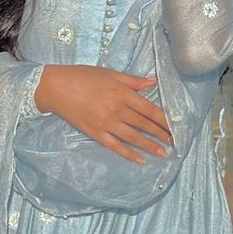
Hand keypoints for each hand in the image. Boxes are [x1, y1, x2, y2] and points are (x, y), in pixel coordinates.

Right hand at [34, 64, 173, 163]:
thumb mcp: (110, 73)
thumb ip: (133, 81)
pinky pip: (115, 146)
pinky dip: (128, 154)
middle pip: (144, 125)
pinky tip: (139, 160)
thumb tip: (153, 82)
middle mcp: (117, 110)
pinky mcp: (96, 133)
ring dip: (150, 146)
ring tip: (163, 154)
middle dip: (161, 134)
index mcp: (122, 93)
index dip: (164, 120)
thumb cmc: (83, 76)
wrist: (56, 87)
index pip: (150, 109)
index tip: (175, 127)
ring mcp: (106, 123)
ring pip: (133, 138)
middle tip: (174, 142)